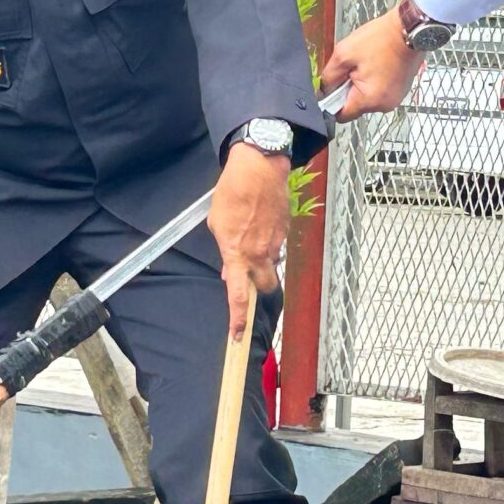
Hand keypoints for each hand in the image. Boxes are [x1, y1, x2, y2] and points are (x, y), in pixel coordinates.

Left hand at [209, 142, 291, 326]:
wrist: (259, 168)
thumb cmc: (233, 192)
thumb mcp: (217, 223)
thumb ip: (225, 251)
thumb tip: (229, 269)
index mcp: (237, 254)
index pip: (238, 296)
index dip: (238, 318)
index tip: (237, 335)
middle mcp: (260, 254)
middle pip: (265, 287)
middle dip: (257, 288)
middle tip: (248, 277)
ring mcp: (275, 243)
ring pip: (272, 265)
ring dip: (263, 262)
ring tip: (251, 239)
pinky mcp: (285, 231)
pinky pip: (277, 247)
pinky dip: (269, 244)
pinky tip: (260, 224)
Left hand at [323, 8, 422, 120]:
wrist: (409, 29)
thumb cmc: (380, 39)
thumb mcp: (344, 53)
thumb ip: (329, 76)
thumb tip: (324, 90)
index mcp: (370, 99)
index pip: (342, 116)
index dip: (333, 102)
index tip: (334, 86)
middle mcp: (385, 105)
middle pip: (356, 107)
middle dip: (349, 89)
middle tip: (353, 68)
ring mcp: (395, 99)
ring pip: (368, 99)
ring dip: (363, 85)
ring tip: (368, 64)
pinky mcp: (401, 91)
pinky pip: (380, 92)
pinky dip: (375, 82)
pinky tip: (377, 65)